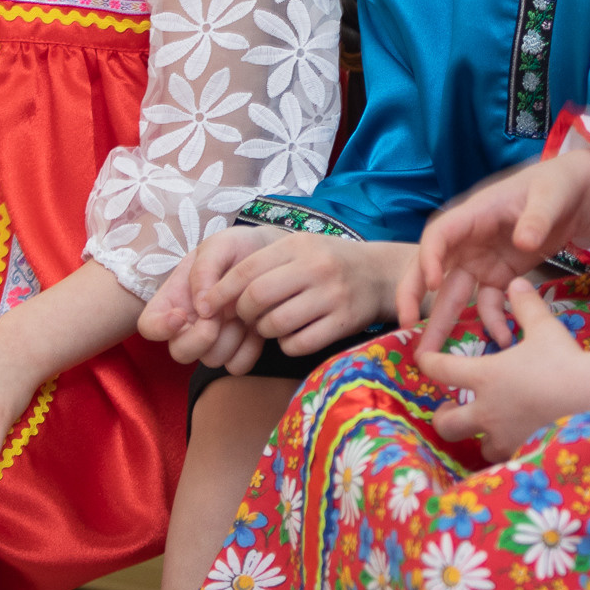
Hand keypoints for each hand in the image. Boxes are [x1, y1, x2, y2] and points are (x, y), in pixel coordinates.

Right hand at [139, 235, 258, 374]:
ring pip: (212, 360)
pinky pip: (238, 365)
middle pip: (180, 353)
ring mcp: (215, 340)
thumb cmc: (236, 249)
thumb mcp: (218, 246)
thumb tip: (201, 307)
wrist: (269, 254)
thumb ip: (204, 270)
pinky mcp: (241, 348)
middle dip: (201, 338)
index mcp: (173, 300)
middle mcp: (189, 326)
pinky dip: (248, 350)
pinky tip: (255, 326)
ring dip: (229, 339)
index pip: (149, 327)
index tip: (181, 315)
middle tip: (219, 316)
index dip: (160, 327)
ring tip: (242, 312)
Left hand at [221, 235, 406, 354]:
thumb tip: (215, 294)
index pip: (247, 270)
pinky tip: (294, 335)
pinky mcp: (344, 322)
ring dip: (265, 330)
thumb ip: (263, 264)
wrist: (380, 275)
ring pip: (276, 323)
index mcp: (299, 245)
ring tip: (272, 325)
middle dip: (243, 313)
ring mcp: (332, 295)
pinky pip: (299, 343)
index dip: (221, 291)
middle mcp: (316, 267)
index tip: (208, 306)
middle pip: (257, 297)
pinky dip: (288, 344)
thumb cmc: (328, 263)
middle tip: (247, 316)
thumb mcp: (299, 249)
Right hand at [402, 149, 589, 353]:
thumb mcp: (550, 196)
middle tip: (405, 325)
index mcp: (475, 214)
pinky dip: (491, 321)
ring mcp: (482, 260)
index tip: (432, 283)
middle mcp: (470, 239)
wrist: (578, 194)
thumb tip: (523, 241)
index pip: (440, 235)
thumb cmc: (558, 185)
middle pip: (432, 266)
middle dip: (414, 295)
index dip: (430, 257)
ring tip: (431, 354)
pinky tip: (502, 339)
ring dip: (443, 321)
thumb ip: (537, 218)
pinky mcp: (500, 275)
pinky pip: (487, 302)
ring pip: (454, 292)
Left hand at [420, 280, 589, 460]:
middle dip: (444, 417)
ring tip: (491, 430)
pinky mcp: (524, 453)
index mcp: (485, 377)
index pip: (442, 370)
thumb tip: (516, 282)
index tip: (423, 360)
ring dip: (480, 437)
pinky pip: (508, 457)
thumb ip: (526, 306)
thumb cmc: (565, 361)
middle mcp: (487, 411)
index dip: (428, 363)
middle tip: (452, 409)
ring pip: (478, 445)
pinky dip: (510, 450)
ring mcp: (505, 436)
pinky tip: (521, 442)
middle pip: (447, 424)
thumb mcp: (545, 328)